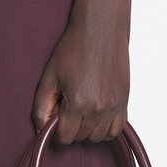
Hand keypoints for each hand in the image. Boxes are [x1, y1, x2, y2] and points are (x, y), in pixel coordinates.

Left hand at [32, 19, 129, 144]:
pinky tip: (97, 115)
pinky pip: (116, 130)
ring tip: (83, 110)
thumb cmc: (73, 48)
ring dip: (88, 129)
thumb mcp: (49, 77)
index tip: (57, 115)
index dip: (57, 130)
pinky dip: (106, 128)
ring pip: (98, 137)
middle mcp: (98, 109)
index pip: (65, 138)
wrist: (100, 28)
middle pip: (81, 138)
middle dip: (72, 127)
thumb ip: (42, 108)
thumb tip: (41, 132)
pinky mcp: (124, 101)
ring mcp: (114, 106)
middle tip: (69, 106)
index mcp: (78, 104)